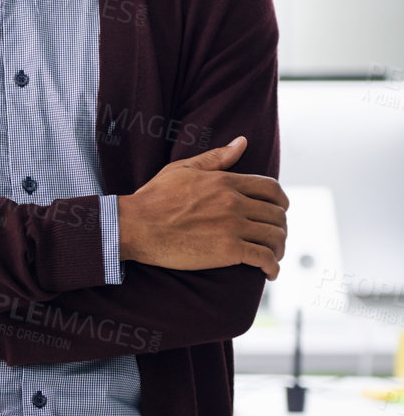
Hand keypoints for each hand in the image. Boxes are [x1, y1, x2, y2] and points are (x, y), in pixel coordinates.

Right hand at [118, 135, 288, 278]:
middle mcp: (234, 202)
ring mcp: (232, 226)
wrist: (135, 226)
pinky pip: (264, 258)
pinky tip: (269, 273)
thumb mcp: (182, 169)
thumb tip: (242, 142)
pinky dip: (273, 267)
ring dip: (279, 248)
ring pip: (275, 236)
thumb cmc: (153, 198)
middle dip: (280, 227)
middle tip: (272, 238)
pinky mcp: (228, 250)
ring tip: (273, 256)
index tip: (278, 211)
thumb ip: (216, 157)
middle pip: (277, 215)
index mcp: (225, 182)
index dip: (281, 202)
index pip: (272, 189)